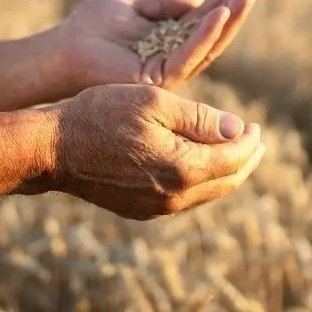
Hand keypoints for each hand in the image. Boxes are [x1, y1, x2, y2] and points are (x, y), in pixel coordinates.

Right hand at [43, 84, 265, 219]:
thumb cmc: (102, 114)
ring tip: (233, 152)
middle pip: (226, 182)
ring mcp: (156, 208)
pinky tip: (198, 164)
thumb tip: (238, 130)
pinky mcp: (141, 209)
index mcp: (182, 168)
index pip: (234, 158)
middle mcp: (174, 196)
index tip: (256, 125)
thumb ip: (200, 118)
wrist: (54, 148)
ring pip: (206, 193)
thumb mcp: (155, 102)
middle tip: (256, 141)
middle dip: (245, 160)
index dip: (250, 140)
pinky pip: (184, 199)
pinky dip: (200, 181)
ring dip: (225, 172)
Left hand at [56, 0, 260, 90]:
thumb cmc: (91, 27)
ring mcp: (167, 70)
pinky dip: (205, 34)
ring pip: (208, 46)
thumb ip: (163, 3)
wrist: (63, 48)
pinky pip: (188, 55)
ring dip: (229, 19)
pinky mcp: (158, 78)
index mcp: (168, 39)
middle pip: (213, 33)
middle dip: (235, 9)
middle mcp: (173, 57)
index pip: (203, 19)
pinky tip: (220, 13)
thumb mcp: (132, 5)